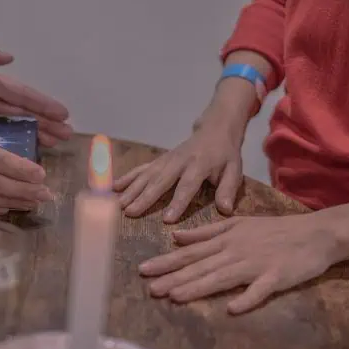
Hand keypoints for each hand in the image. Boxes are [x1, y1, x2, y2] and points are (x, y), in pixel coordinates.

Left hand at [0, 31, 71, 146]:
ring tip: (49, 149)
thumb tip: (7, 57)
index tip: (64, 114)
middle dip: (43, 125)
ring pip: (7, 131)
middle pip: (21, 116)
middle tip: (65, 137)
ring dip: (28, 139)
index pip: (20, 95)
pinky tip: (9, 163)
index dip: (42, 105)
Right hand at [114, 102, 245, 222]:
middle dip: (144, 197)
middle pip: (160, 181)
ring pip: (146, 175)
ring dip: (131, 189)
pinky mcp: (159, 160)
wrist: (215, 128)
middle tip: (130, 212)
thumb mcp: (234, 170)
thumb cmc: (225, 154)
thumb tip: (226, 210)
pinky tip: (114, 187)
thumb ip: (228, 190)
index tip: (167, 219)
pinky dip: (127, 177)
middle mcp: (179, 161)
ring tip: (119, 204)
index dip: (177, 203)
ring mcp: (166, 160)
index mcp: (199, 165)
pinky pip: (141, 169)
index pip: (187, 186)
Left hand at [139, 214, 339, 314]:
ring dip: (198, 287)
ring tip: (175, 297)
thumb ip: (206, 231)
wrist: (316, 233)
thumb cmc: (274, 230)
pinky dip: (247, 299)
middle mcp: (235, 251)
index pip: (190, 253)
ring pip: (222, 277)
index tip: (144, 270)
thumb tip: (176, 236)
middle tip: (150, 288)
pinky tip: (231, 309)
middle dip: (174, 277)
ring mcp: (256, 264)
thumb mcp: (237, 224)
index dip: (167, 262)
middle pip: (200, 266)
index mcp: (226, 239)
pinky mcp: (276, 277)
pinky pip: (260, 290)